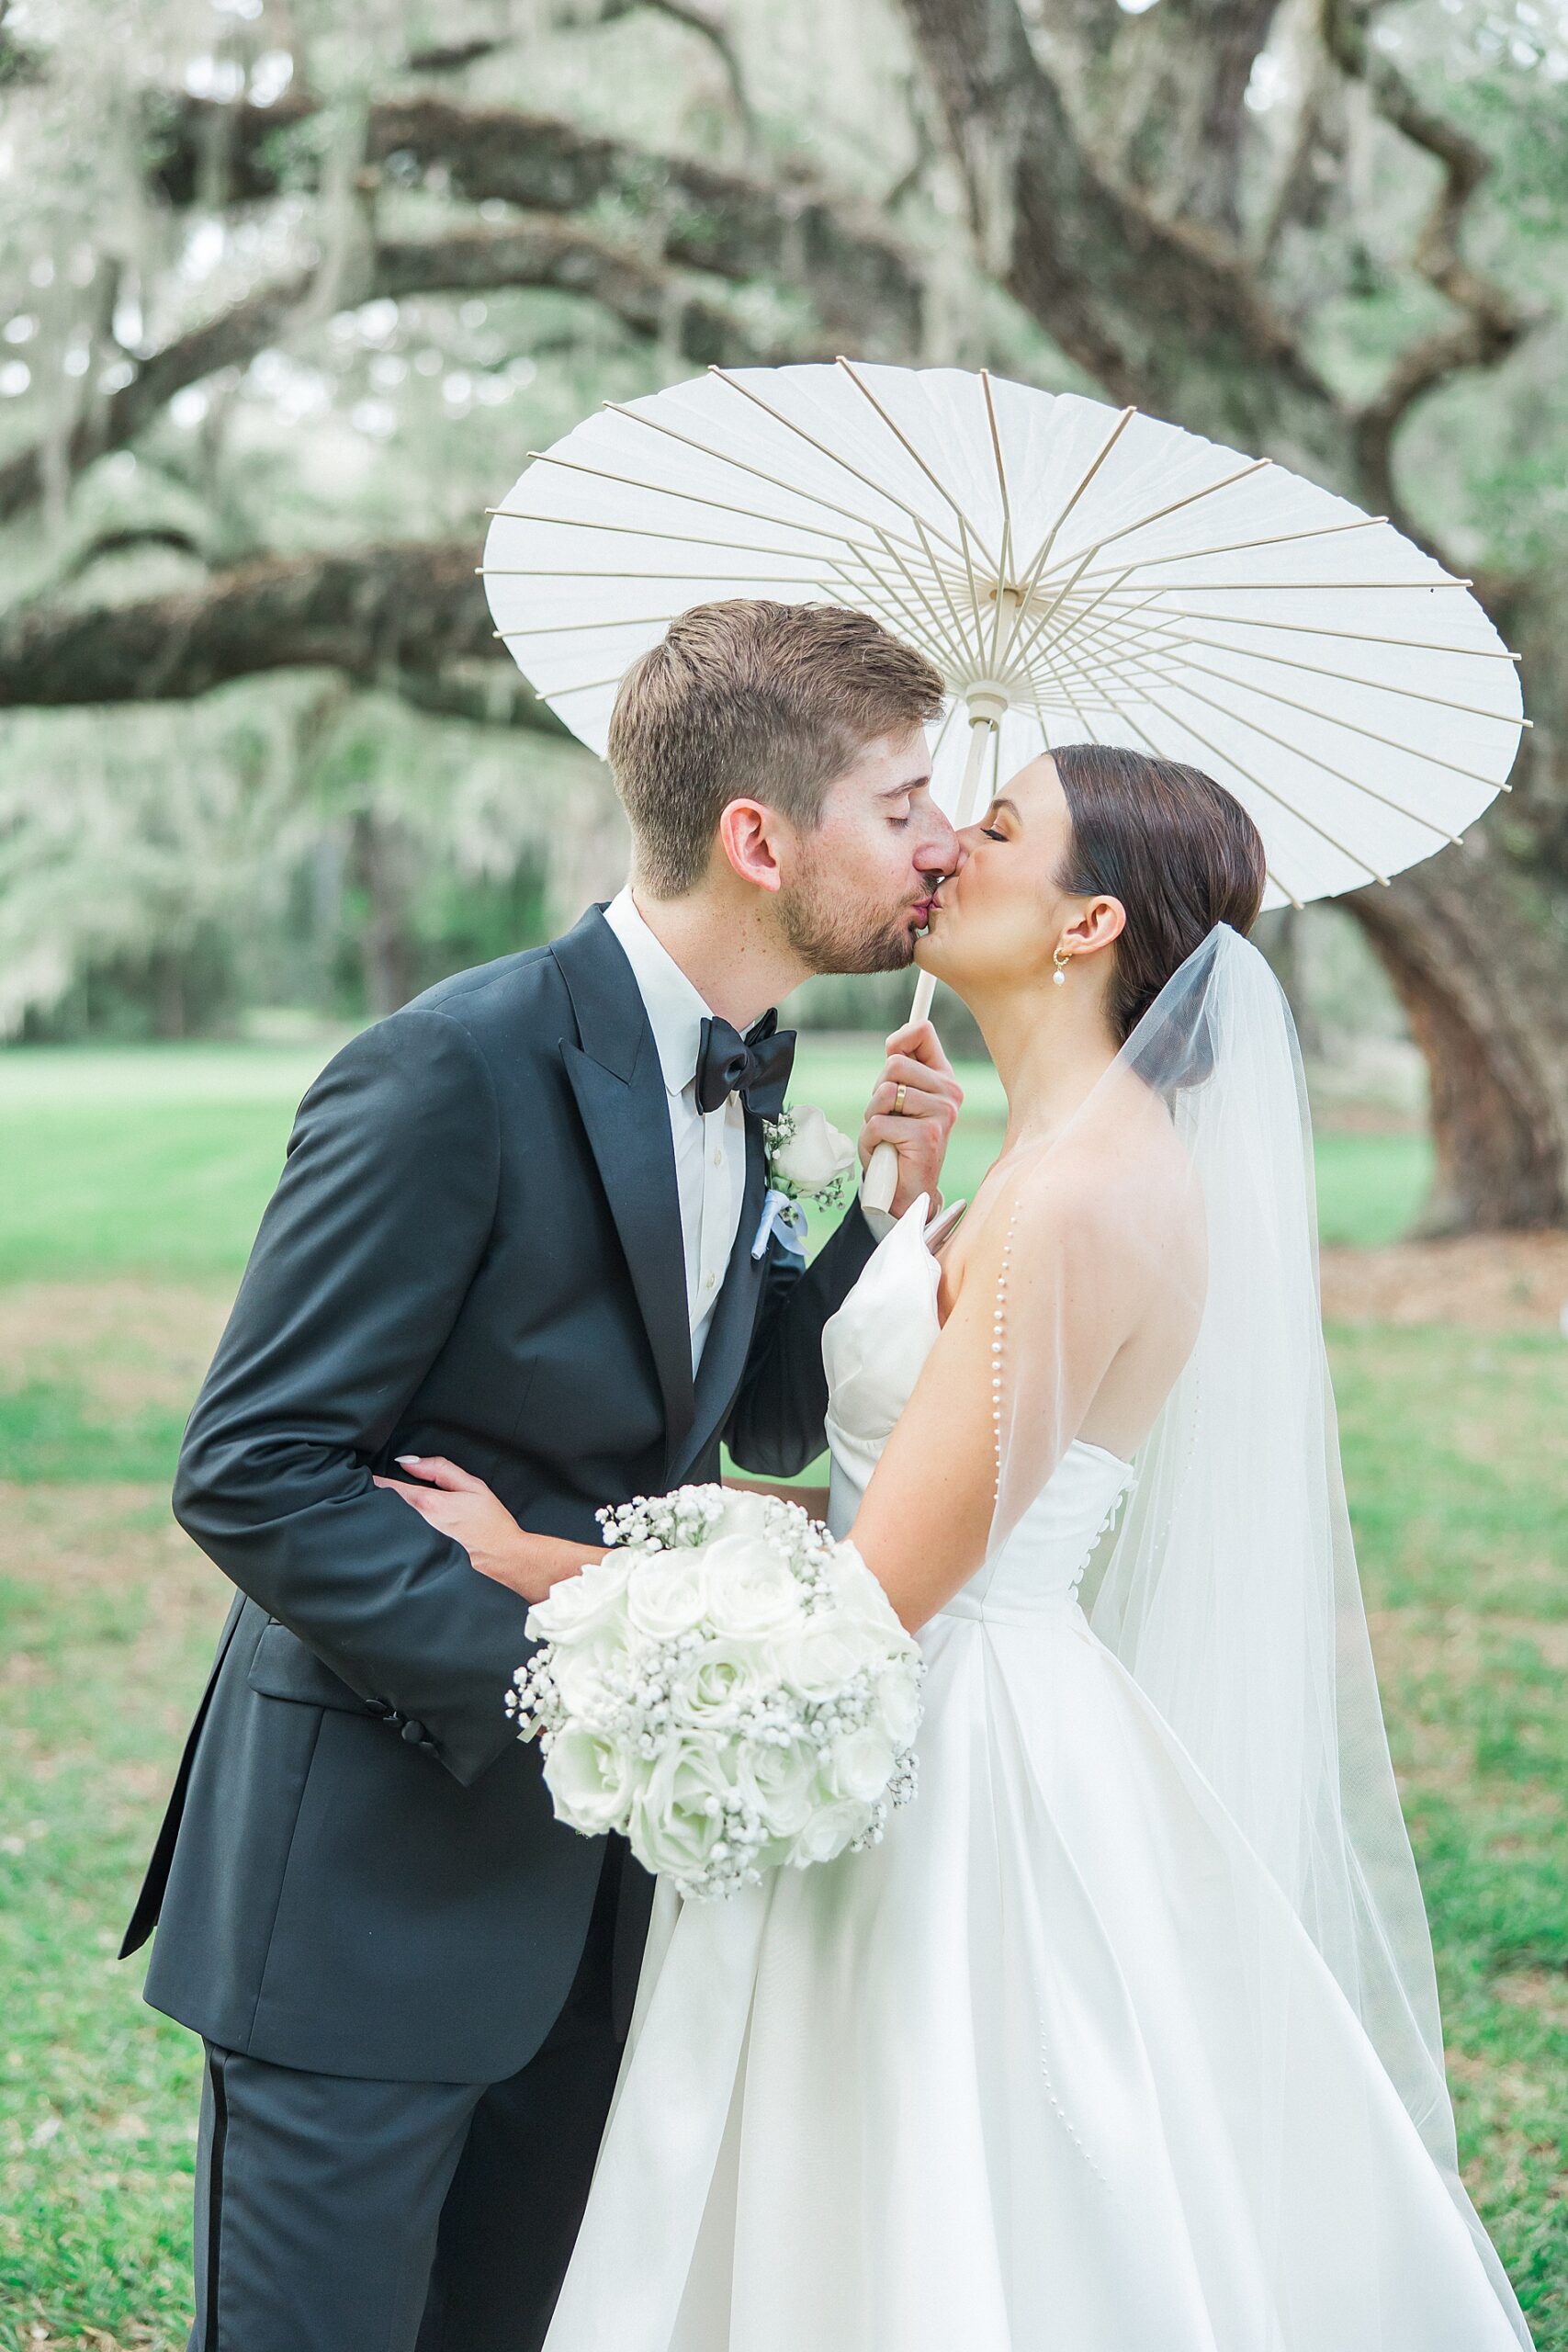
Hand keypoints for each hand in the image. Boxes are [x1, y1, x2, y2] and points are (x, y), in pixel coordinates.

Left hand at [373, 1455, 538, 1596]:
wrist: (501, 1555)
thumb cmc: (490, 1520)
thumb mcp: (471, 1484)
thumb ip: (440, 1469)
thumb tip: (408, 1462)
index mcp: (428, 1504)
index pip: (388, 1487)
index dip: (375, 1477)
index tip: (368, 1470)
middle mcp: (418, 1522)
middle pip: (387, 1503)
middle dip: (380, 1491)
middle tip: (374, 1479)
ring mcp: (419, 1537)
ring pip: (395, 1515)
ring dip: (390, 1505)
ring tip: (391, 1495)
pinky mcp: (422, 1547)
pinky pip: (405, 1527)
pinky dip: (401, 1518)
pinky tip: (408, 1515)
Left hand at [857, 1019, 962, 1219]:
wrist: (905, 1192)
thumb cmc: (896, 1144)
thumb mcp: (897, 1100)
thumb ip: (901, 1070)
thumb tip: (896, 1041)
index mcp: (944, 1079)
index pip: (923, 1032)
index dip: (900, 1038)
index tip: (891, 1051)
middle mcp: (950, 1093)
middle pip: (894, 1064)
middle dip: (878, 1092)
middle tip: (888, 1118)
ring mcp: (942, 1114)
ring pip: (884, 1093)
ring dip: (872, 1117)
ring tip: (886, 1136)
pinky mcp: (926, 1136)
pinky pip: (878, 1123)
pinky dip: (870, 1140)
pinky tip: (886, 1152)